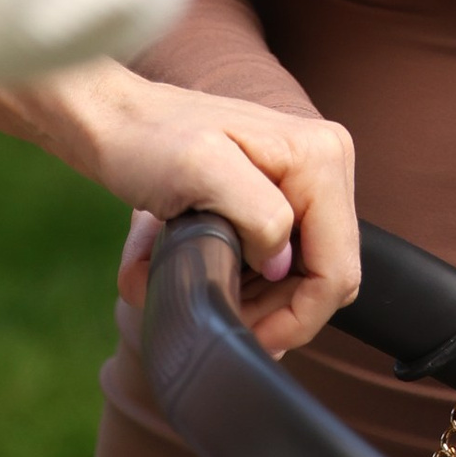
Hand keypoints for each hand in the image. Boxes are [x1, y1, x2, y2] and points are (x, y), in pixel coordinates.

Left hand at [86, 74, 358, 361]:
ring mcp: (309, 177)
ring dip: (261, 298)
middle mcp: (326, 163)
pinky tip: (212, 274)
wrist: (118, 121)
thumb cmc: (150, 141)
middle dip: (278, 310)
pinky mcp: (286, 189)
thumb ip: (259, 214)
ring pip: (307, 272)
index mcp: (319, 159)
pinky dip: (251, 279)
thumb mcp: (201, 170)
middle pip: (326, 275)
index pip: (337, 269)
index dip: (298, 318)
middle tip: (223, 317)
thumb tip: (283, 263)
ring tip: (208, 295)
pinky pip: (287, 255)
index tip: (247, 335)